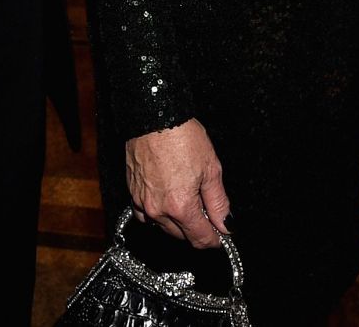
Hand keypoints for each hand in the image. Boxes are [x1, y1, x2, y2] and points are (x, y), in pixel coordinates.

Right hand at [126, 118, 229, 248]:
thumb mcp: (211, 169)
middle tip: (207, 212)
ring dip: (177, 222)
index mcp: (181, 206)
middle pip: (181, 235)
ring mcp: (142, 202)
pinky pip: (145, 215)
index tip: (220, 237)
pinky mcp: (132, 193)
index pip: (200, 238)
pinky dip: (157, 215)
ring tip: (188, 199)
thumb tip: (226, 224)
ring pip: (163, 227)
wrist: (155, 117)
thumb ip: (218, 202)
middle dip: (197, 229)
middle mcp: (158, 210)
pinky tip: (167, 201)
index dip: (213, 240)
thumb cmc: (182, 137)